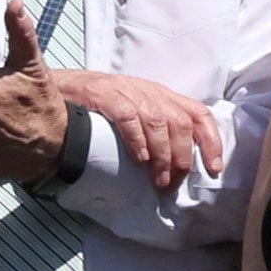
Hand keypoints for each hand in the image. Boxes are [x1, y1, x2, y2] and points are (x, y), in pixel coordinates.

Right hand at [45, 67, 226, 183]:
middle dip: (182, 157)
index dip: (211, 142)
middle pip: (181, 123)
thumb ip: (154, 129)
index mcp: (161, 95)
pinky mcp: (104, 95)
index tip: (213, 169)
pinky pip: (128, 116)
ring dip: (162, 156)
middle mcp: (149, 91)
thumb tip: (173, 166)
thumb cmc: (96, 106)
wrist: (57, 87)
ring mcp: (127, 91)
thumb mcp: (133, 111)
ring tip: (157, 180)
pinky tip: (139, 158)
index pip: (199, 114)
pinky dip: (138, 139)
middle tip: (171, 184)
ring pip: (159, 122)